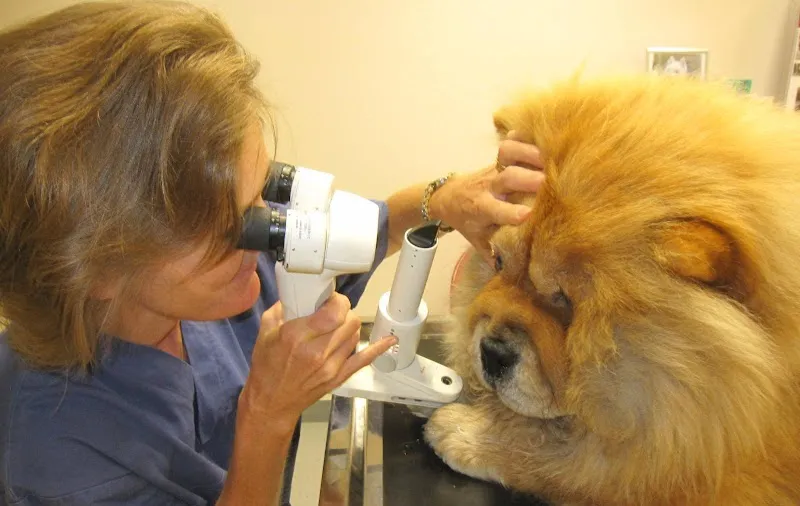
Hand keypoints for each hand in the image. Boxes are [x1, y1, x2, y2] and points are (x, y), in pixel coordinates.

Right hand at [240, 294, 395, 430]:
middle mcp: (317, 351)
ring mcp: (331, 366)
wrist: (271, 402)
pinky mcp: (339, 377)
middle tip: (332, 312)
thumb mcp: (265, 331)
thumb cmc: (266, 367)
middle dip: (343, 311)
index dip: (337, 300)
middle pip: (349, 320)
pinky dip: (378, 348)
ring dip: (349, 325)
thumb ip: (282, 308)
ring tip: (337, 326)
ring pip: (355, 334)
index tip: (330, 299)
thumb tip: (297, 292)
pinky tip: (389, 340)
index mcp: (297, 336)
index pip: (334, 311)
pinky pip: (364, 359)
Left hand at [431, 131, 544, 259]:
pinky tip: (538, 137)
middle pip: (506, 177)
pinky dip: (522, 138)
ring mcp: (494, 169)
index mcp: (482, 208)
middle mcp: (488, 186)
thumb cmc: (467, 221)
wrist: (447, 196)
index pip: (495, 210)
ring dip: (527, 153)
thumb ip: (493, 254)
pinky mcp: (498, 158)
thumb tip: (512, 274)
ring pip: (507, 154)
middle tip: (546, 183)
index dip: (511, 212)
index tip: (528, 215)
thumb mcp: (476, 240)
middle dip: (525, 179)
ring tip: (548, 157)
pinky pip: (509, 144)